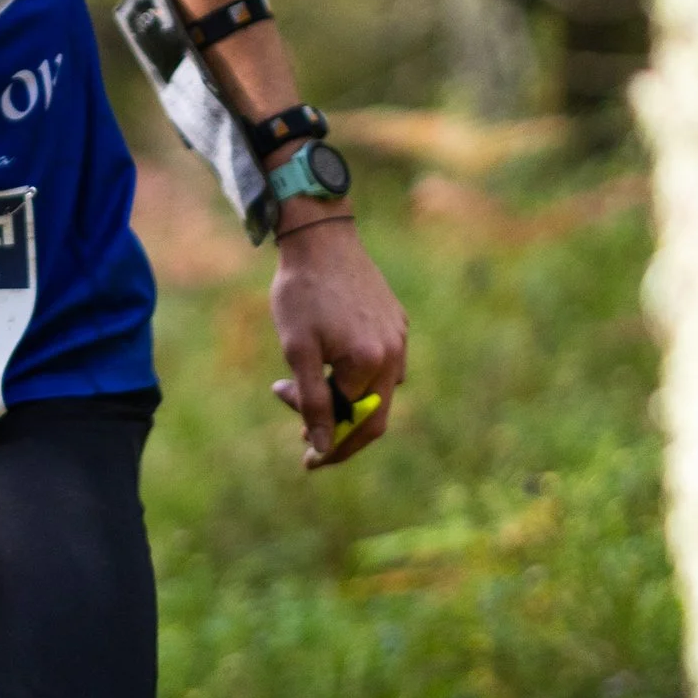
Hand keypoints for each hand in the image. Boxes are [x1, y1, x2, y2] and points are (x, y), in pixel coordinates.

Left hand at [268, 221, 408, 469]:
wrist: (321, 237)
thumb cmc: (302, 293)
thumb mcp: (297, 351)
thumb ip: (312, 402)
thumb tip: (323, 448)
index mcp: (370, 363)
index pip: (353, 424)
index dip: (329, 445)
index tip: (306, 459)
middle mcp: (394, 354)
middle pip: (373, 415)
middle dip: (338, 431)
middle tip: (304, 438)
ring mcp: (399, 337)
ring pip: (377, 390)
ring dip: (344, 401)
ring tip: (301, 390)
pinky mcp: (396, 322)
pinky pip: (382, 365)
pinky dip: (355, 377)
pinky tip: (327, 364)